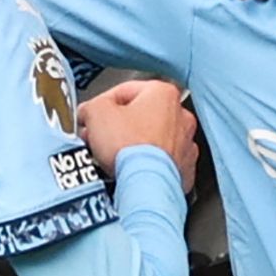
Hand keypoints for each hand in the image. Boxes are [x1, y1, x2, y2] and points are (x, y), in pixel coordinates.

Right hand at [79, 80, 198, 189]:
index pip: (125, 90)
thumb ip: (92, 105)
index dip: (102, 104)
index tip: (92, 116)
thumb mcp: (96, 113)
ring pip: (152, 140)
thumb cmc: (129, 148)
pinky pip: (160, 163)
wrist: (145, 185)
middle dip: (118, 126)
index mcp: (163, 94)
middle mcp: (181, 117)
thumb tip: (89, 111)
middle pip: (140, 116)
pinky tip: (130, 170)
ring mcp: (185, 145)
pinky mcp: (184, 170)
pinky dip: (146, 166)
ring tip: (113, 157)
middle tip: (99, 137)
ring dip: (133, 146)